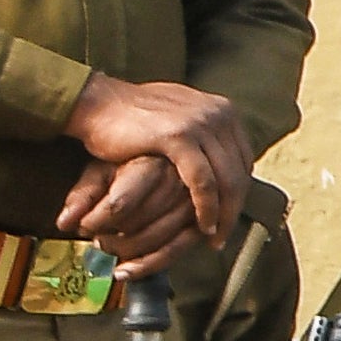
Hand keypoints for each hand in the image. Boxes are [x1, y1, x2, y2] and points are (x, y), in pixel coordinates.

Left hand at [56, 153, 204, 271]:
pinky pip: (175, 252)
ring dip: (125, 251)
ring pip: (156, 240)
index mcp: (153, 165)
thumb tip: (64, 224)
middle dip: (110, 237)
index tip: (84, 225)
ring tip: (109, 246)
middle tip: (96, 237)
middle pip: (138, 224)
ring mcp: (195, 205)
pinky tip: (124, 273)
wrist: (175, 156)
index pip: (120, 204)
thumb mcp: (104, 169)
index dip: (96, 221)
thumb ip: (84, 195)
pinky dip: (147, 267)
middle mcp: (179, 183)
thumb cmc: (132, 164)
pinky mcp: (201, 224)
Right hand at [63, 75, 249, 267]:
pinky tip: (202, 225)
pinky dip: (206, 208)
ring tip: (213, 237)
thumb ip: (202, 136)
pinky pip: (203, 182)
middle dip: (234, 208)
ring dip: (224, 214)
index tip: (228, 216)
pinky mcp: (179, 136)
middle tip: (223, 236)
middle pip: (239, 172)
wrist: (97, 104)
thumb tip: (221, 156)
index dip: (238, 192)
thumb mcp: (179, 120)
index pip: (243, 159)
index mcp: (223, 109)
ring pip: (226, 180)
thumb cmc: (132, 119)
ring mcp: (201, 123)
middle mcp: (219, 114)